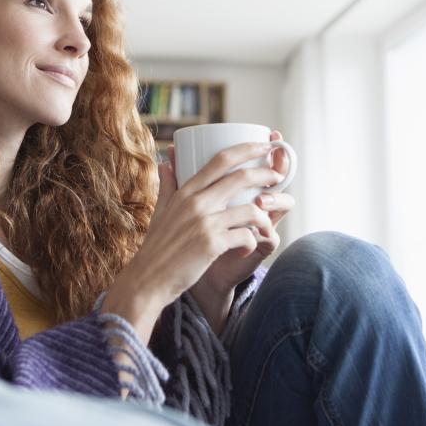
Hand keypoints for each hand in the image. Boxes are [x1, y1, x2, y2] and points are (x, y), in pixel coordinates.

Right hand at [173, 131, 295, 332]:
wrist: (148, 279)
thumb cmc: (157, 246)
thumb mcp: (160, 210)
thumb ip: (168, 185)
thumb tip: (166, 160)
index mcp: (186, 192)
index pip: (220, 160)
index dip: (247, 149)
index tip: (265, 145)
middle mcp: (196, 203)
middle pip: (240, 178)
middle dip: (265, 175)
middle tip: (277, 177)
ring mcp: (204, 223)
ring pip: (250, 210)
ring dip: (264, 217)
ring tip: (265, 224)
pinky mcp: (212, 245)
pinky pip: (246, 236)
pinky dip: (251, 242)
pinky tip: (247, 249)